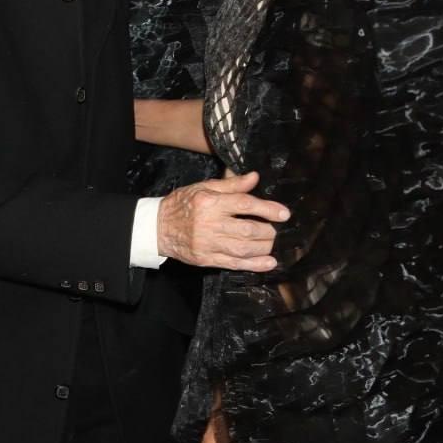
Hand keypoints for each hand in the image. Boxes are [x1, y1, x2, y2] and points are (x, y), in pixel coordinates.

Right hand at [157, 171, 288, 271]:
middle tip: (274, 229)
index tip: (283, 213)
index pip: (244, 204)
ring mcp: (208, 244)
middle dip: (267, 231)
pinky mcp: (206, 259)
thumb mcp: (204, 187)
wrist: (158, 227)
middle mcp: (209, 224)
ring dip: (263, 247)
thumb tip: (254, 178)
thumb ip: (231, 184)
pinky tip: (268, 262)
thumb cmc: (183, 204)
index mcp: (210, 202)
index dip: (267, 209)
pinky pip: (234, 264)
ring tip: (270, 242)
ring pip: (243, 249)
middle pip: (247, 230)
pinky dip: (254, 265)